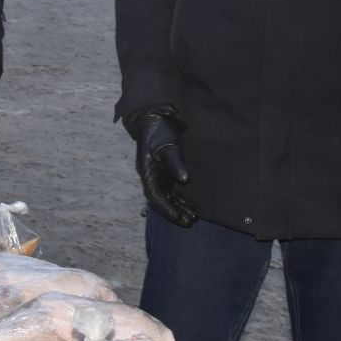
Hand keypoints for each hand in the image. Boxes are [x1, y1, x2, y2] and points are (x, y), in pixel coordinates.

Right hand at [127, 107, 195, 227]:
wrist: (156, 118)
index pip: (155, 196)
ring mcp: (157, 175)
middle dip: (175, 212)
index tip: (179, 217)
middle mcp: (150, 176)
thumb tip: (184, 180)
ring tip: (193, 217)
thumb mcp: (168, 145)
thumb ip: (176, 162)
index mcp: (147, 172)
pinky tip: (190, 206)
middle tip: (190, 222)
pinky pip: (171, 190)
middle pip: (161, 200)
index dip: (167, 208)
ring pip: (167, 197)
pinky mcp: (164, 172)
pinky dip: (180, 199)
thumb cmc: (160, 131)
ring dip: (179, 207)